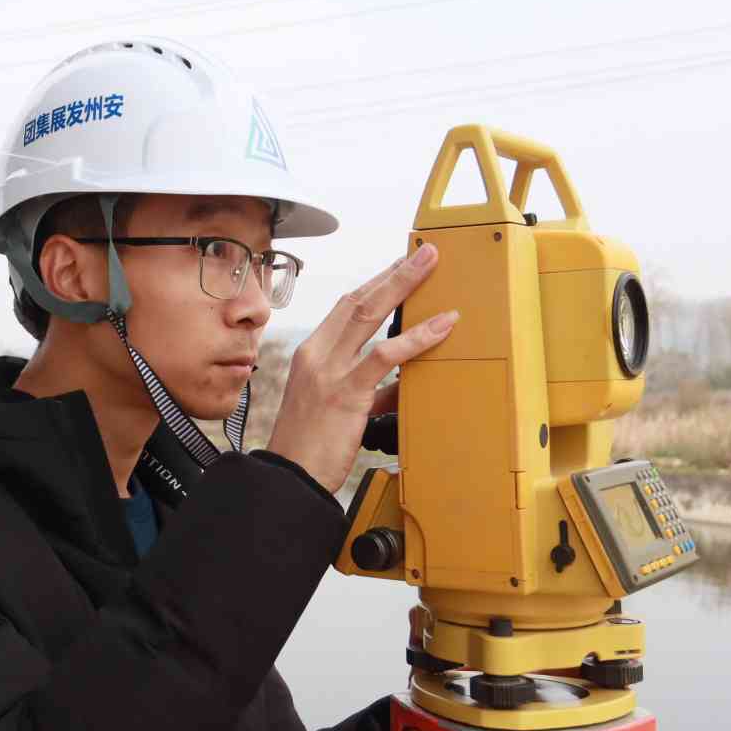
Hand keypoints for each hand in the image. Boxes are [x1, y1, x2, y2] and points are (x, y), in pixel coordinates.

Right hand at [264, 245, 457, 494]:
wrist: (288, 478)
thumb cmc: (309, 448)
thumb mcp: (336, 410)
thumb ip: (367, 391)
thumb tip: (398, 386)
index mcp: (311, 355)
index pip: (343, 307)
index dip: (374, 283)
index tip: (399, 266)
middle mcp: (317, 355)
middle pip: (359, 300)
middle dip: (394, 273)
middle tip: (424, 252)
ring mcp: (329, 372)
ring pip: (369, 315)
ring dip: (404, 285)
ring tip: (431, 266)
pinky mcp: (345, 393)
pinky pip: (385, 356)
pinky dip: (417, 337)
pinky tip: (442, 324)